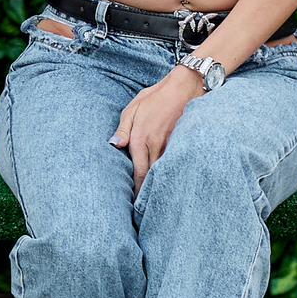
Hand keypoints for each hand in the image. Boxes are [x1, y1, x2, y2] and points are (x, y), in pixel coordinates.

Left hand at [111, 66, 204, 195]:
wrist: (182, 87)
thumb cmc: (154, 97)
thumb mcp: (132, 108)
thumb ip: (122, 129)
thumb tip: (114, 145)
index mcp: (141, 138)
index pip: (139, 171)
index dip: (137, 189)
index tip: (135, 204)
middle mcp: (156, 144)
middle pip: (152, 176)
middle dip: (148, 193)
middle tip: (144, 210)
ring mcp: (171, 144)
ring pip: (165, 171)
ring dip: (160, 184)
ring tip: (157, 201)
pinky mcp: (182, 142)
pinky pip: (175, 161)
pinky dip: (172, 172)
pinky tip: (172, 181)